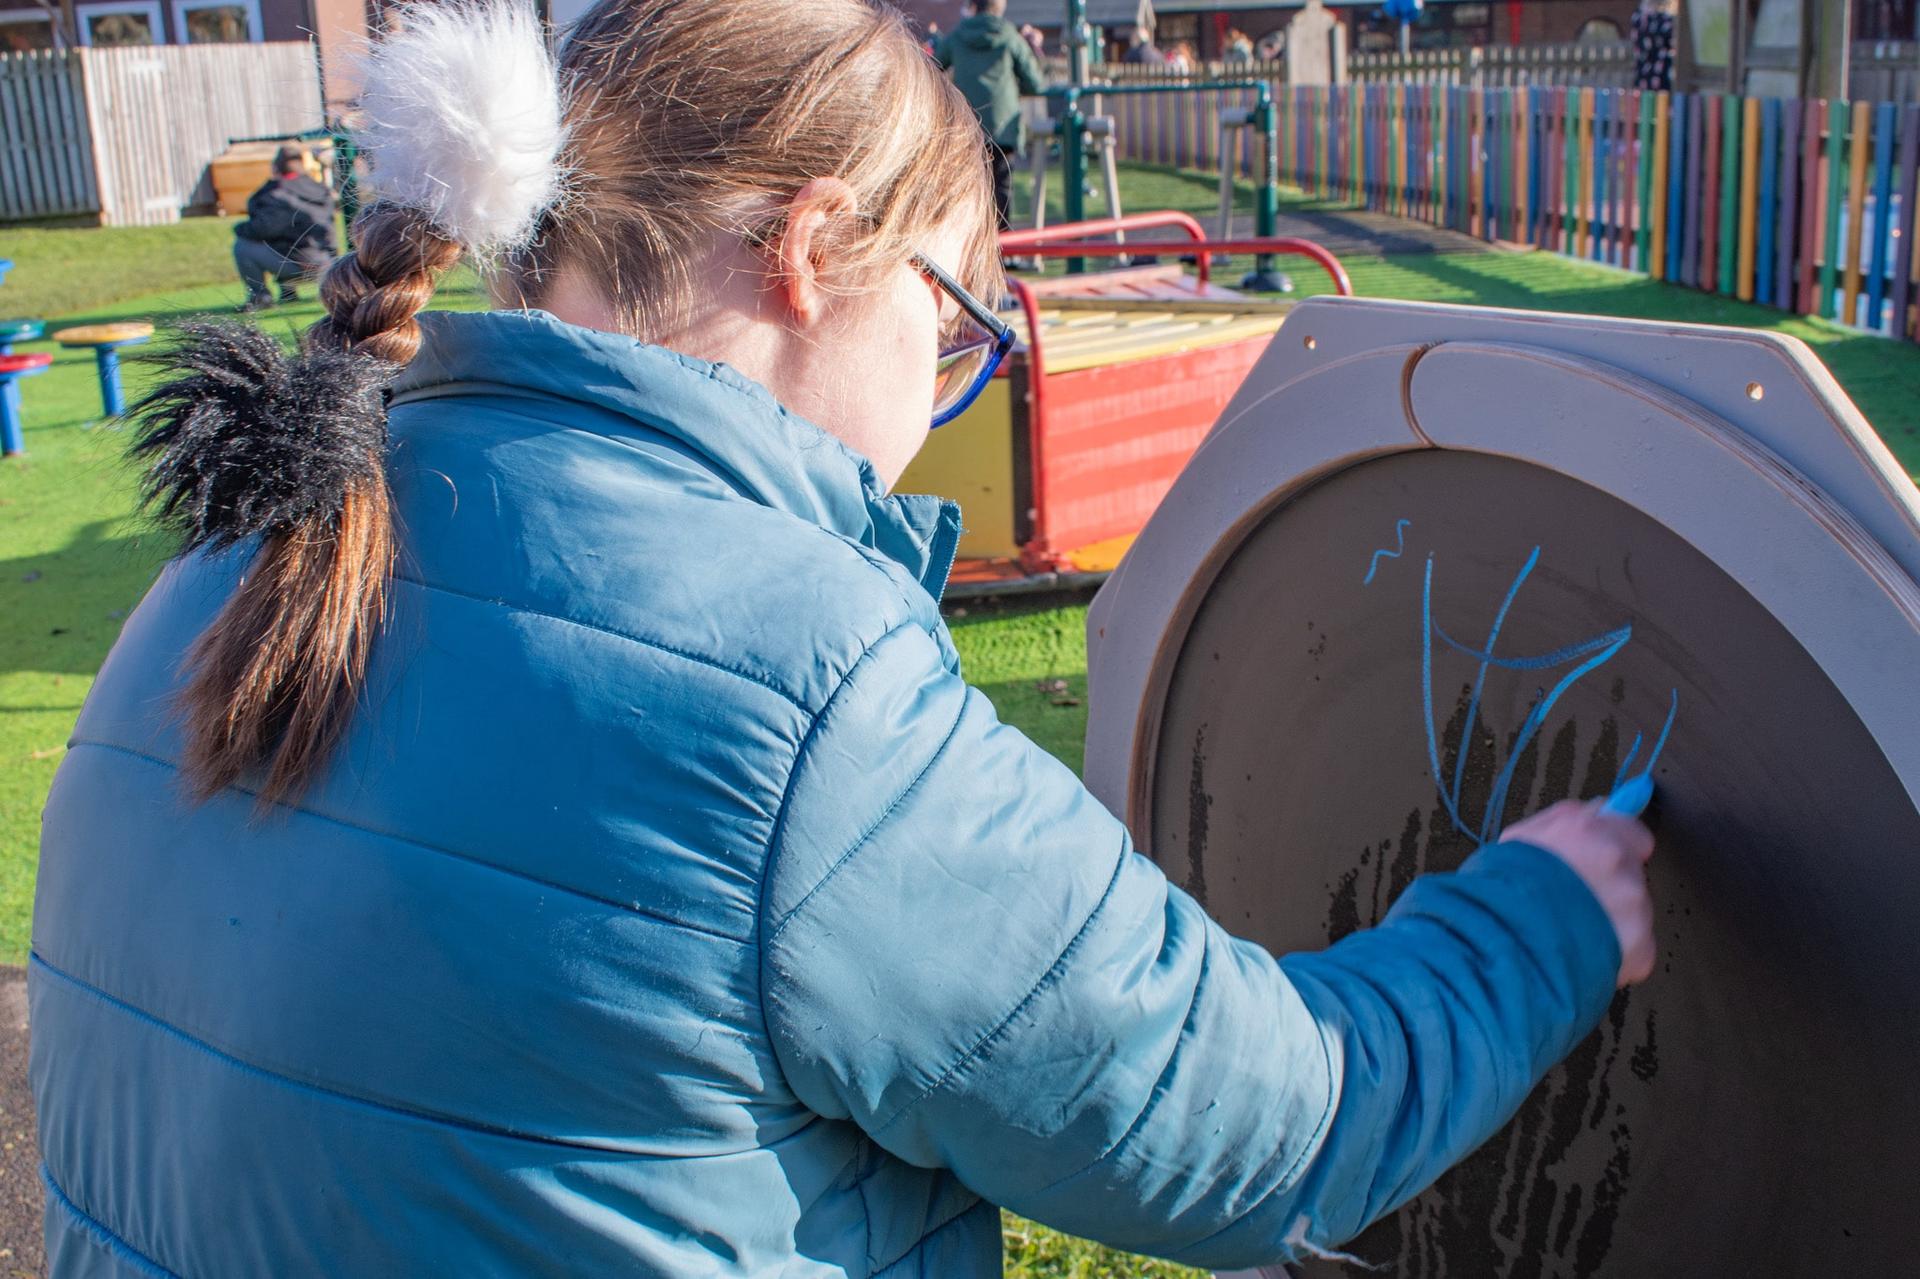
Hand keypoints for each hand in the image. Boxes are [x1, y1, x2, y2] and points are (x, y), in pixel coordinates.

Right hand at [1504, 799, 1655, 987]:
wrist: (1503, 946)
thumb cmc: (1501, 892)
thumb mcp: (1519, 840)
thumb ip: (1564, 820)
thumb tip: (1598, 811)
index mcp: (1589, 831)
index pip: (1633, 832)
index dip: (1617, 846)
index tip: (1604, 860)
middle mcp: (1618, 864)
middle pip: (1632, 875)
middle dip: (1611, 886)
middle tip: (1576, 901)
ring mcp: (1634, 908)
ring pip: (1634, 912)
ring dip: (1612, 920)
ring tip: (1573, 932)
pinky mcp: (1640, 946)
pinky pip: (1637, 948)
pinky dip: (1617, 952)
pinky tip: (1585, 953)